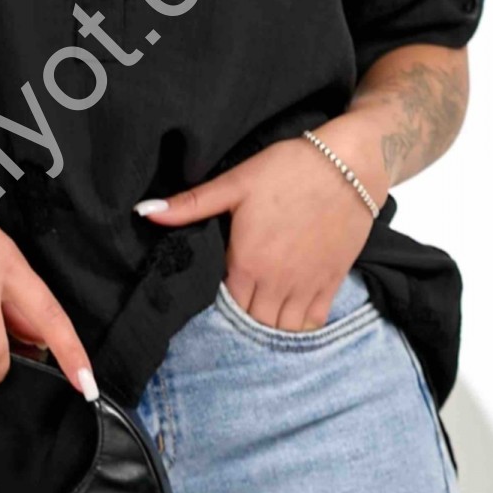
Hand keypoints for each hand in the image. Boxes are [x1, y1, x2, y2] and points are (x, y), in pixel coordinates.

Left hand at [134, 116, 388, 331]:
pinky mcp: (332, 282)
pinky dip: (299, 324)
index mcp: (247, 263)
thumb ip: (190, 204)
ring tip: (260, 303)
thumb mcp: (234, 182)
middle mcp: (276, 282)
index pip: (224, 305)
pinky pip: (312, 322)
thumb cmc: (288, 169)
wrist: (348, 164)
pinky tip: (289, 308)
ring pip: (281, 328)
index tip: (217, 284)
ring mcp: (306, 286)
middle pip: (252, 321)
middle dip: (242, 314)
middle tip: (238, 294)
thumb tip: (144, 211)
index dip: (218, 298)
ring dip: (269, 322)